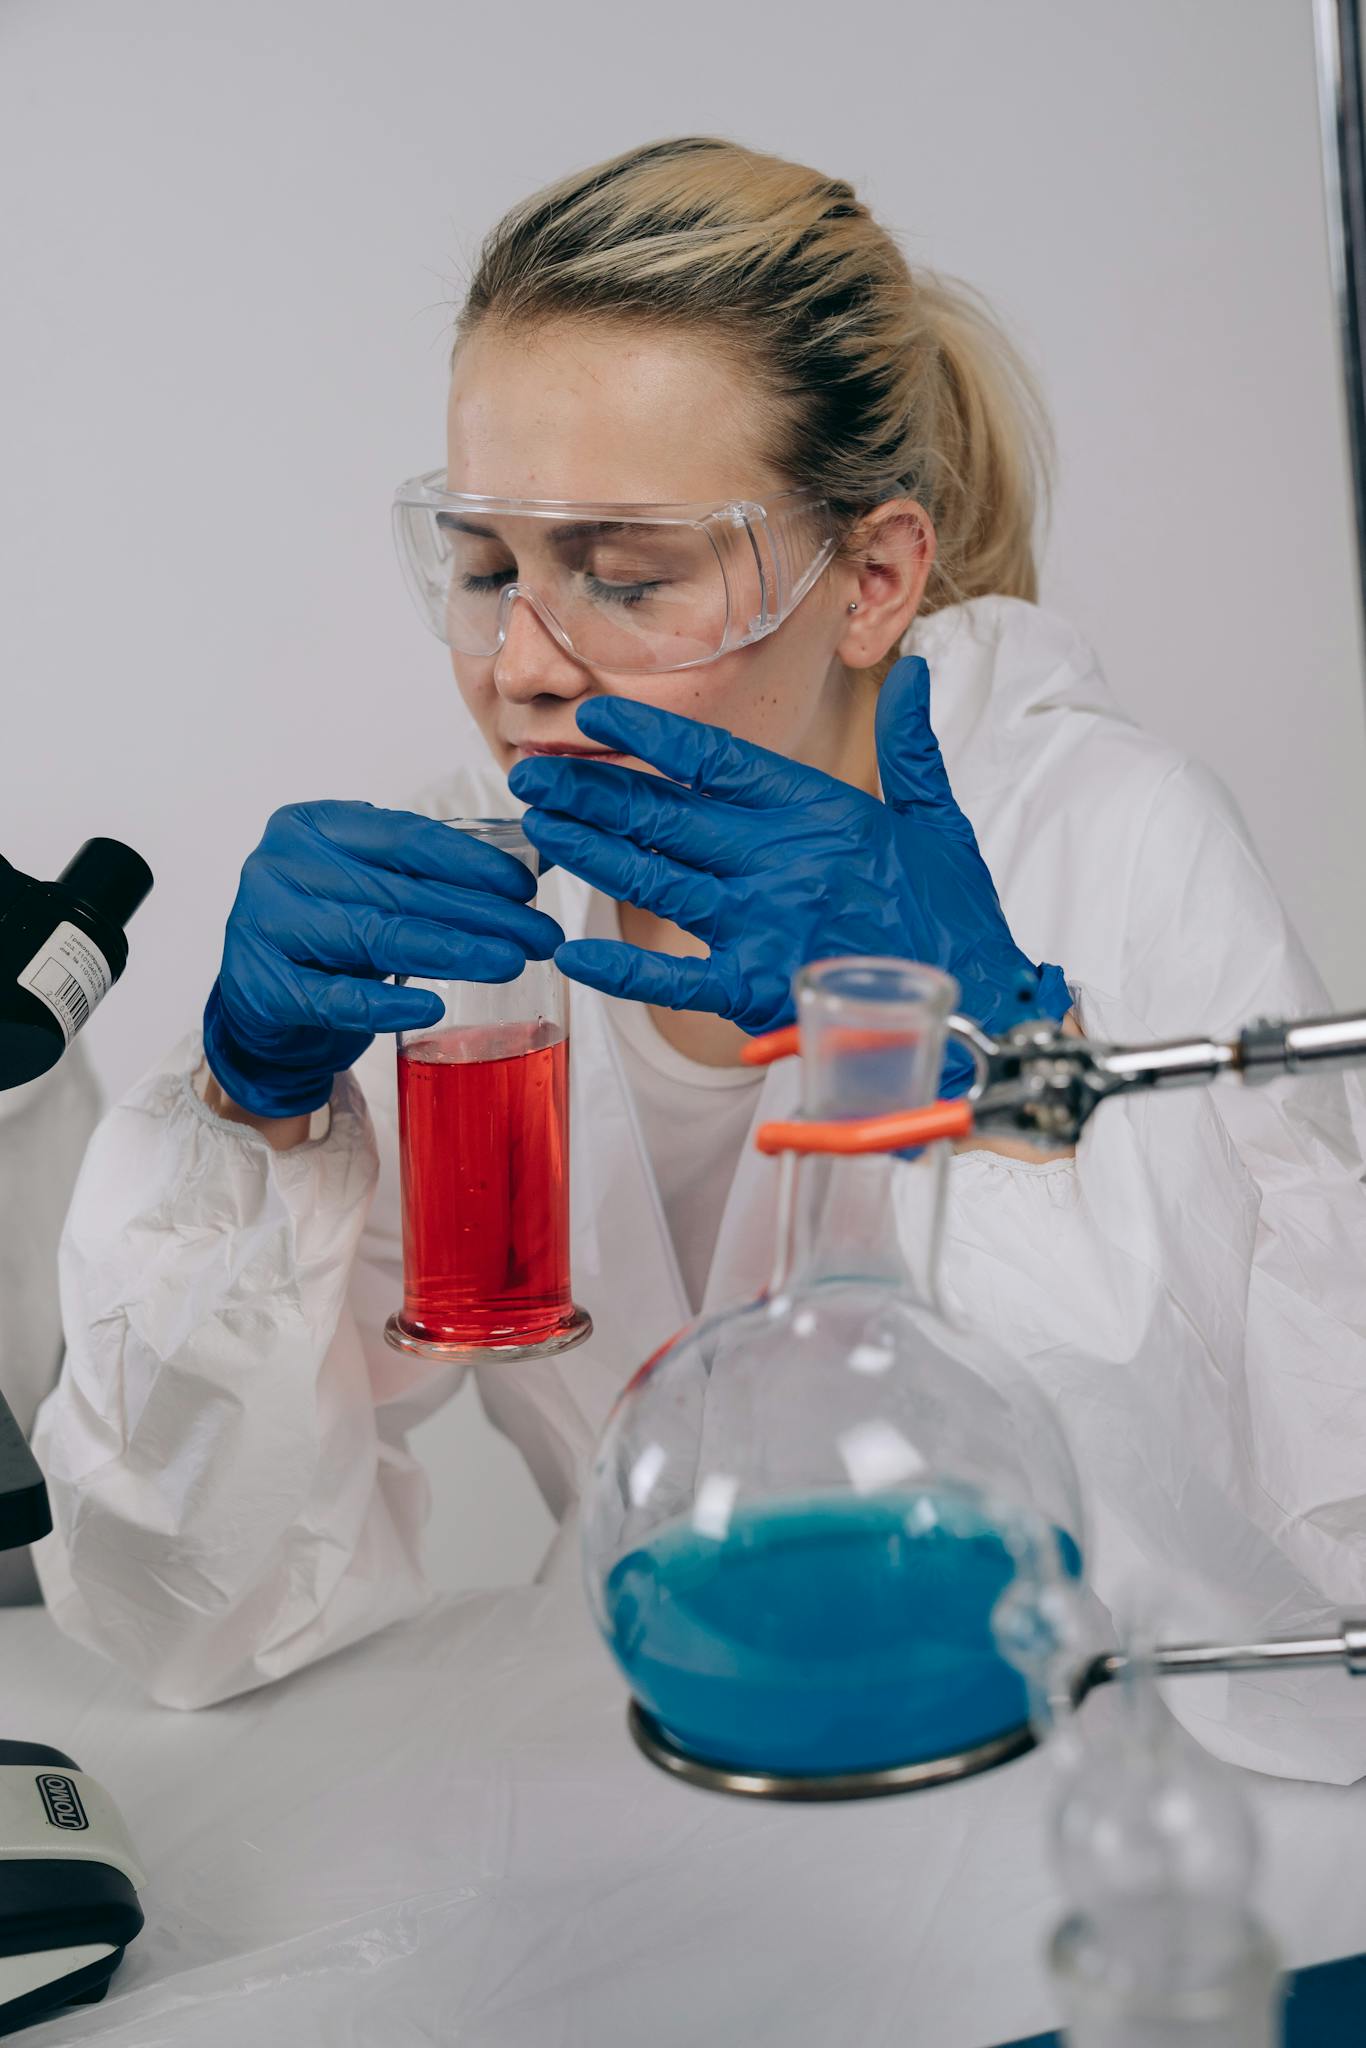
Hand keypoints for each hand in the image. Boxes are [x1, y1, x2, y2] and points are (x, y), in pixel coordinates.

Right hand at [202, 802, 563, 1117]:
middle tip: (540, 936)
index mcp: (314, 826)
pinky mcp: (263, 985)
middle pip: (400, 889)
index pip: (405, 837)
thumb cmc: (329, 935)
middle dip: (480, 914)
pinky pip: (337, 997)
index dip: (472, 862)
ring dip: (451, 951)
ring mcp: (265, 924)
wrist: (259, 1002)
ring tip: (508, 962)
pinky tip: (434, 1008)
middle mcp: (282, 866)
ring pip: (374, 936)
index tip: (527, 887)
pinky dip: (388, 1004)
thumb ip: (430, 873)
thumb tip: (536, 867)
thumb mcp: (371, 887)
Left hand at [508, 657, 1068, 1085]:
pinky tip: (573, 952)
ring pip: (655, 880)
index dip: (648, 737)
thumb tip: (910, 669)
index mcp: (819, 809)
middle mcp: (780, 858)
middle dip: (590, 792)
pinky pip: (673, 979)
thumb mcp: (938, 819)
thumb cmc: (955, 920)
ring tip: (538, 830)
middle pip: (665, 815)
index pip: (715, 760)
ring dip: (590, 853)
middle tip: (531, 776)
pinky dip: (622, 968)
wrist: (980, 1009)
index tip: (594, 717)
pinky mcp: (756, 988)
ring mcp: (763, 923)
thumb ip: (910, 745)